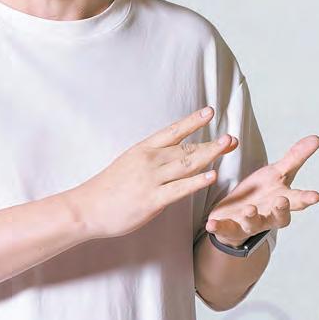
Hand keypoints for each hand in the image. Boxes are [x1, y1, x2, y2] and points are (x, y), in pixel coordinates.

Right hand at [75, 106, 239, 238]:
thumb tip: (174, 159)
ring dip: (210, 154)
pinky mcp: (152, 199)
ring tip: (228, 146)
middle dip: (211, 143)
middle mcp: (149, 161)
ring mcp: (151, 179)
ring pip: (186, 165)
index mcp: (143, 150)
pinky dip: (197, 181)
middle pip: (186, 148)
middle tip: (231, 138)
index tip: (210, 111)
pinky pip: (179, 189)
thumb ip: (152, 161)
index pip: (172, 131)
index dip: (192, 121)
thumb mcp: (129, 164)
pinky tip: (212, 175)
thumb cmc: (108, 189)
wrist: (87, 208)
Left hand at [204, 135, 318, 247]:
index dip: (306, 198)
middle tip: (282, 201)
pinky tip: (211, 224)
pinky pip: (225, 229)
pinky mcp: (231, 228)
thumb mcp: (277, 173)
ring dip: (251, 217)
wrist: (240, 214)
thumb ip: (295, 157)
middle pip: (279, 217)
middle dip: (281, 210)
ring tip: (248, 209)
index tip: (316, 196)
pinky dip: (219, 227)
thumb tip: (317, 137)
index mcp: (282, 200)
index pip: (298, 200)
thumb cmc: (263, 192)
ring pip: (253, 223)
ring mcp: (250, 223)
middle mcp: (269, 215)